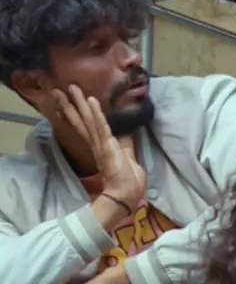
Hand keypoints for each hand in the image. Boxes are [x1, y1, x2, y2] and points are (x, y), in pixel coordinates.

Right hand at [50, 86, 145, 207]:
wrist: (127, 195)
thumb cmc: (129, 182)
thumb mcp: (129, 160)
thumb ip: (126, 147)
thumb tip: (126, 136)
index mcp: (102, 148)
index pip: (86, 127)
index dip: (77, 114)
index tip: (67, 102)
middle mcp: (97, 144)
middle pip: (81, 121)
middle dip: (71, 105)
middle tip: (59, 90)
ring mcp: (101, 145)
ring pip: (88, 120)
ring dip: (79, 103)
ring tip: (70, 88)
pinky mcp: (107, 146)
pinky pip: (101, 127)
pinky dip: (96, 113)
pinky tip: (91, 100)